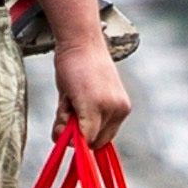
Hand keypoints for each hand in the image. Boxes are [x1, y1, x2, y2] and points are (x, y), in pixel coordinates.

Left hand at [49, 7, 137, 150]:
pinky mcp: (125, 106)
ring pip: (105, 136)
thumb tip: (64, 143)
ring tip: (80, 107)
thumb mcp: (63, 97)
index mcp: (95, 105)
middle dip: (82, 136)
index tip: (62, 134)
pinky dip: (100, 123)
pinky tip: (90, 105)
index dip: (73, 140)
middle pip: (97, 141)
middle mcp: (113, 108)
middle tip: (69, 117)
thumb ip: (64, 122)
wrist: (85, 44)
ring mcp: (122, 107)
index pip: (87, 139)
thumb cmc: (69, 68)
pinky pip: (112, 126)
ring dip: (91, 129)